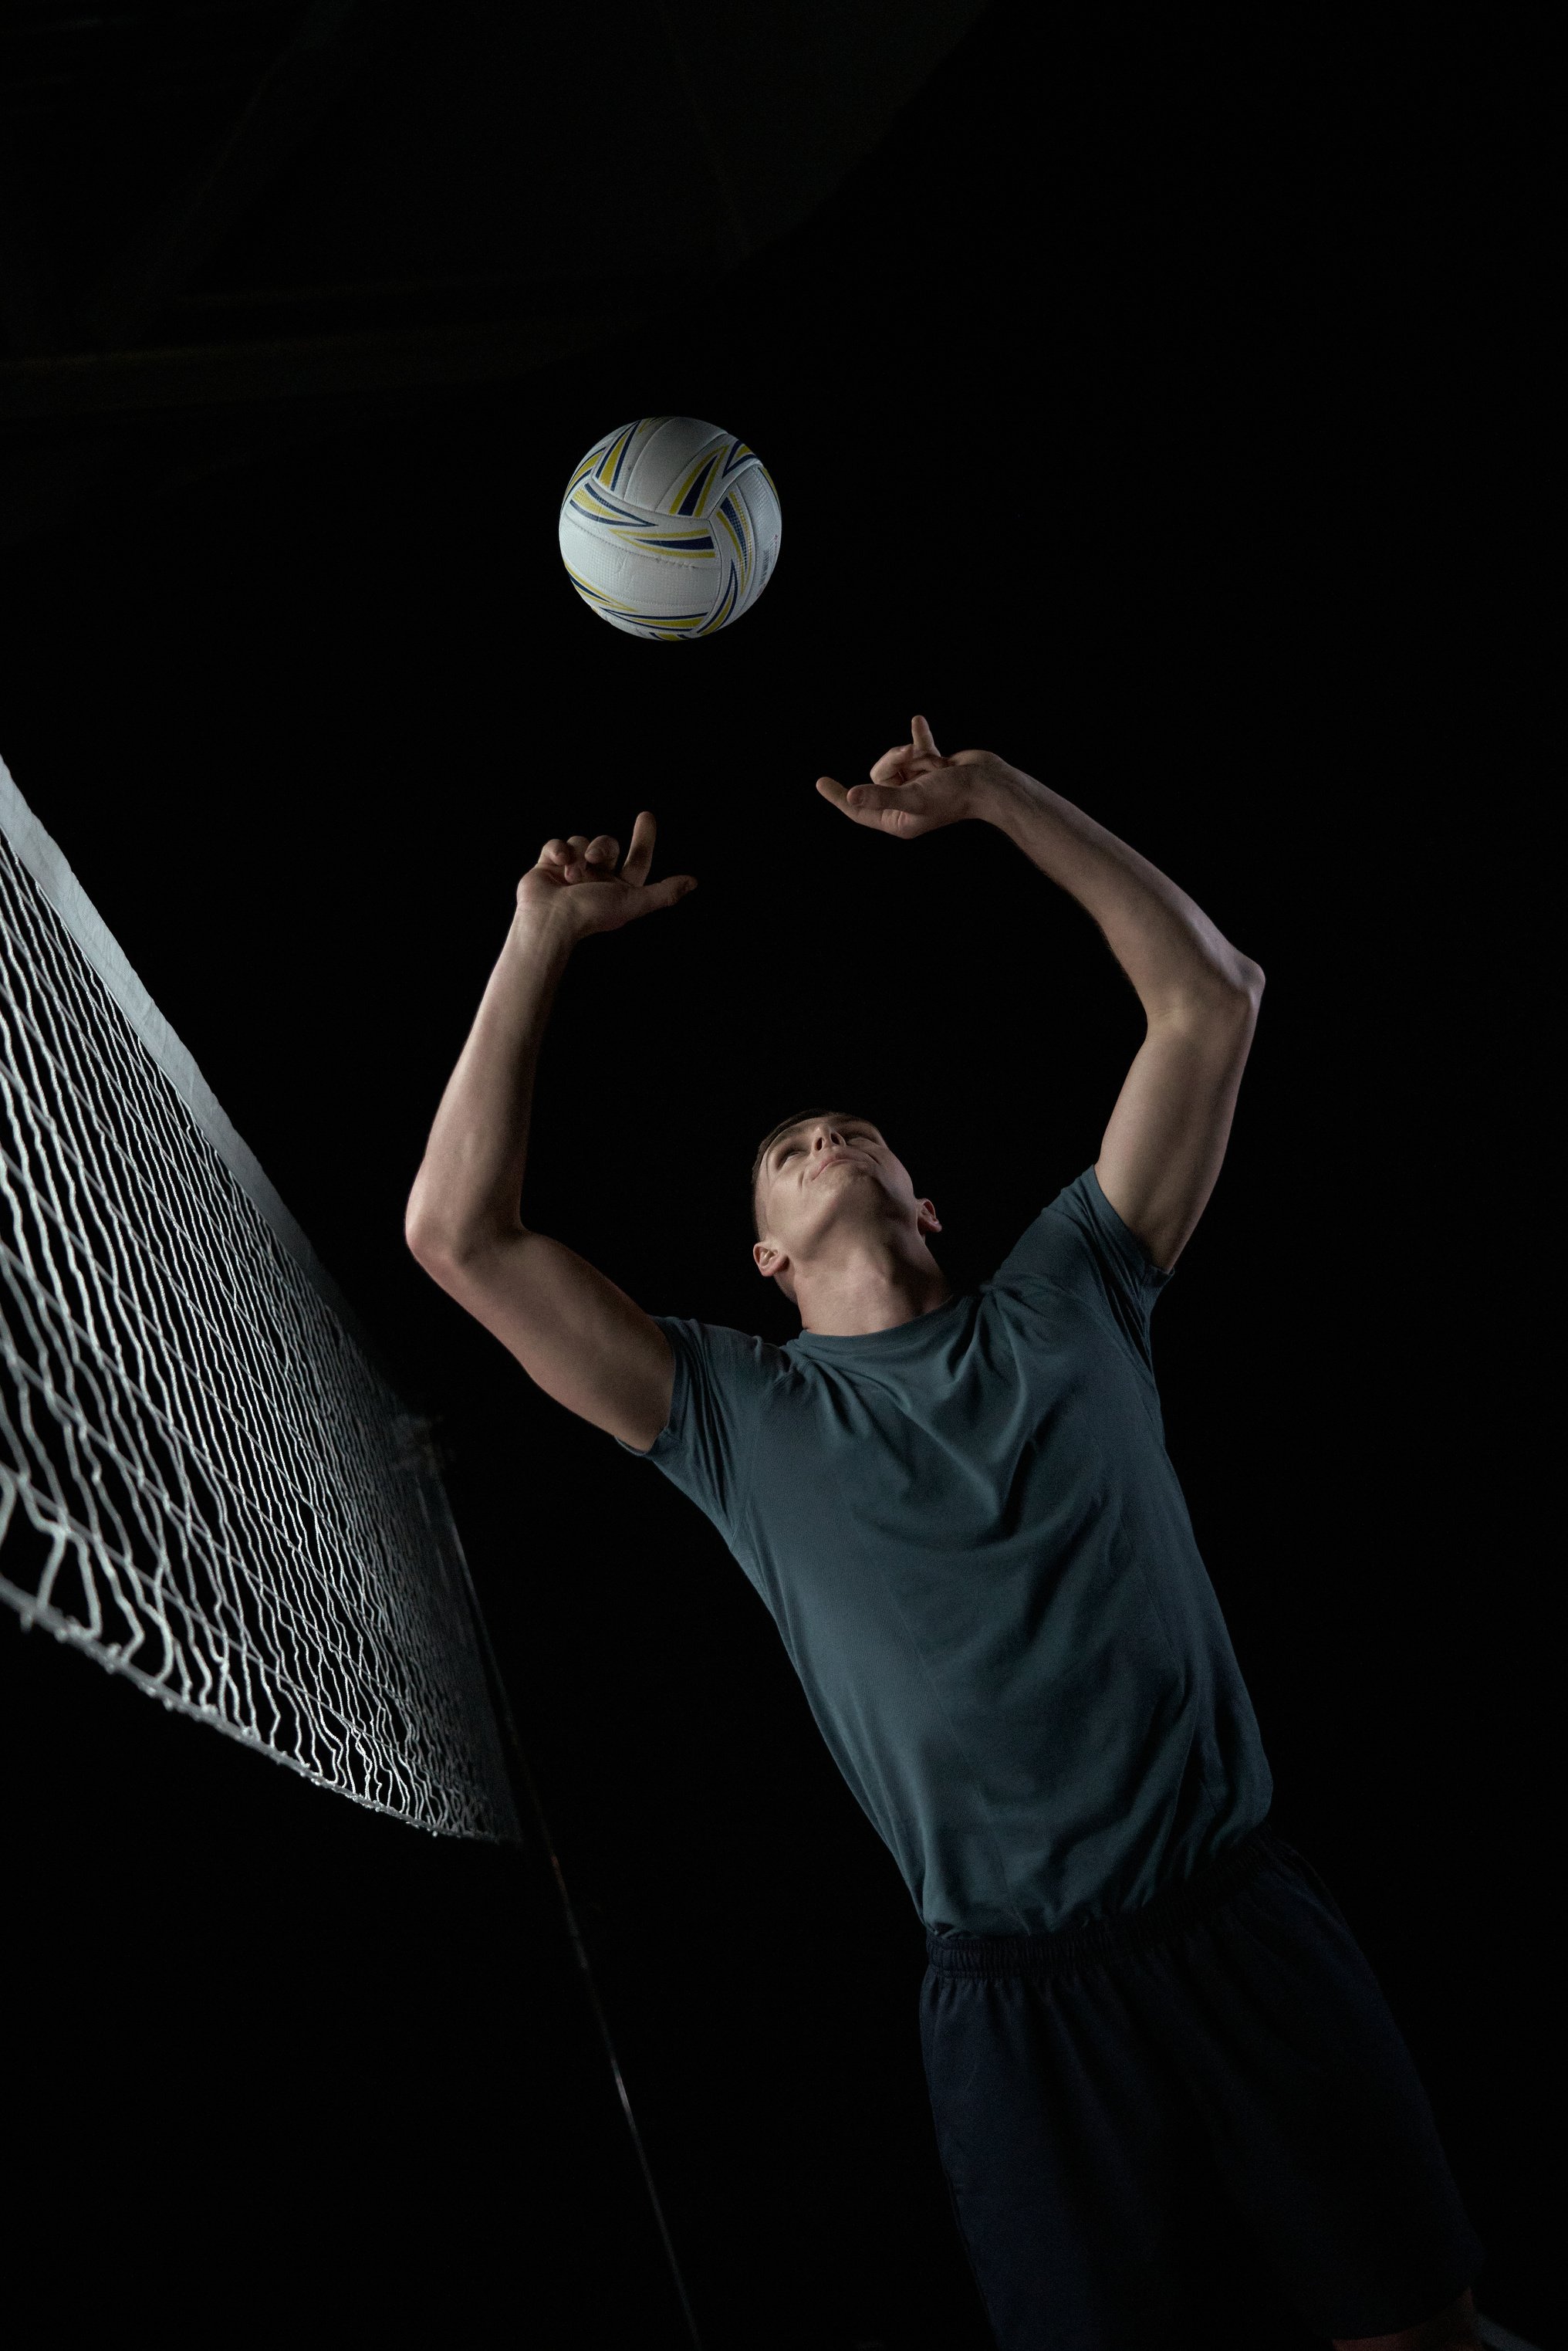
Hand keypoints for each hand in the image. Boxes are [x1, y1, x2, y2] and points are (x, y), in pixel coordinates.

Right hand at [516, 811, 695, 941]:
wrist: (550, 919)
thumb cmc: (591, 914)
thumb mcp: (633, 902)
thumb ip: (664, 892)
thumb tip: (693, 882)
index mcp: (618, 887)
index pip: (638, 858)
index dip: (644, 838)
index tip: (646, 815)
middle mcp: (597, 879)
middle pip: (607, 844)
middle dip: (602, 847)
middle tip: (593, 859)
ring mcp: (572, 871)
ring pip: (582, 841)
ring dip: (578, 854)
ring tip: (570, 876)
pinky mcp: (549, 866)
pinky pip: (558, 843)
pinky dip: (558, 849)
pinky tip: (557, 862)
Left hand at [816, 716, 1014, 838]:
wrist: (990, 783)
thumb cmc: (954, 795)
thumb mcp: (913, 797)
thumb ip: (881, 796)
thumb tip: (850, 797)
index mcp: (898, 819)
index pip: (859, 810)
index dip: (839, 797)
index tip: (821, 782)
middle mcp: (906, 803)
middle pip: (879, 775)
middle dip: (893, 762)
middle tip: (913, 761)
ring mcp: (918, 785)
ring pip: (897, 760)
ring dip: (913, 754)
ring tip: (935, 763)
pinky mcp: (932, 769)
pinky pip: (916, 748)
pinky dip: (919, 737)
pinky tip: (918, 721)